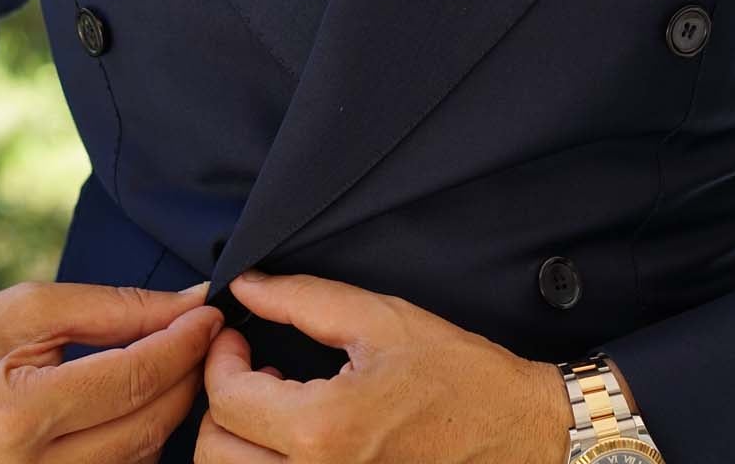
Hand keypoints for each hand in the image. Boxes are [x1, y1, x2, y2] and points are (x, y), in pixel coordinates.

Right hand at [0, 279, 224, 462]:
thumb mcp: (29, 309)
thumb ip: (115, 309)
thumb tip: (190, 303)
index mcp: (15, 414)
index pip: (131, 379)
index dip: (183, 343)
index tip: (210, 314)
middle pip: (146, 425)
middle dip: (187, 376)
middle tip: (202, 337)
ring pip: (139, 459)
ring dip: (167, 411)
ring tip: (171, 366)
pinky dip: (137, 442)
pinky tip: (138, 405)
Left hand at [194, 270, 571, 463]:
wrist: (517, 433)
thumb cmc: (458, 376)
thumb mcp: (380, 320)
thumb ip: (302, 299)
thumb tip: (246, 286)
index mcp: (323, 429)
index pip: (227, 400)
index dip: (221, 360)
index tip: (238, 339)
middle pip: (217, 453)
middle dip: (224, 404)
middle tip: (256, 372)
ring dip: (240, 443)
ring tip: (278, 407)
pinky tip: (299, 439)